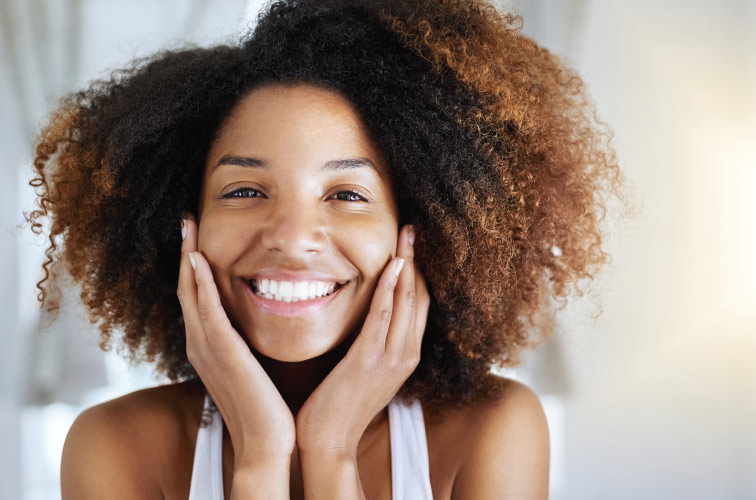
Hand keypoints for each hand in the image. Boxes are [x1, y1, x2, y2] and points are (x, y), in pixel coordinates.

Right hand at [176, 214, 295, 467]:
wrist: (266, 442)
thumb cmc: (265, 407)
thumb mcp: (251, 367)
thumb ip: (246, 345)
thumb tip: (254, 326)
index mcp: (208, 347)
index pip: (195, 296)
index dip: (192, 265)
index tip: (196, 236)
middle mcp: (200, 344)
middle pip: (185, 288)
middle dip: (184, 252)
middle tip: (186, 220)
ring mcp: (207, 348)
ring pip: (190, 293)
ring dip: (187, 257)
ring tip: (188, 227)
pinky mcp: (222, 352)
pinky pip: (207, 311)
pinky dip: (200, 284)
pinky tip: (198, 259)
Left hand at [294, 224, 429, 456]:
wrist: (329, 441)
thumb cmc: (340, 406)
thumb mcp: (365, 370)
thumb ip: (373, 344)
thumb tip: (368, 317)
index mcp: (407, 356)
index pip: (421, 305)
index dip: (419, 272)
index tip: (412, 245)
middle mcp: (406, 354)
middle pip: (421, 297)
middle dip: (418, 260)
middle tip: (413, 229)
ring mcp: (392, 358)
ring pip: (408, 301)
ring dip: (408, 264)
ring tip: (407, 235)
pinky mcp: (369, 360)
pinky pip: (384, 315)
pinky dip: (390, 287)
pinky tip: (392, 264)